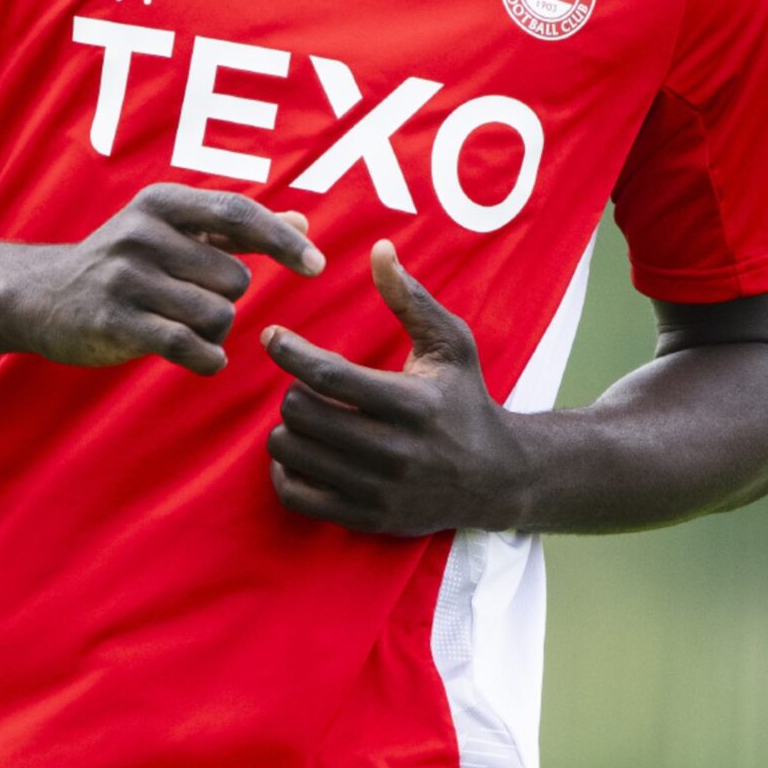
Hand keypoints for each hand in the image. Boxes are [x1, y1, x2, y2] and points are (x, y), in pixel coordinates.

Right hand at [2, 185, 323, 375]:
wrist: (42, 295)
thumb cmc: (126, 261)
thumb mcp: (172, 230)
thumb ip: (236, 228)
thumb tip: (301, 222)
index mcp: (162, 202)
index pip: (238, 214)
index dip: (282, 240)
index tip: (317, 265)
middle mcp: (143, 233)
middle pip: (235, 278)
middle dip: (228, 298)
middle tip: (191, 299)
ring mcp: (126, 278)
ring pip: (217, 315)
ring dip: (214, 330)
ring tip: (183, 324)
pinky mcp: (115, 323)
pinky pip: (188, 347)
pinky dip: (206, 358)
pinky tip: (200, 357)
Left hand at [261, 239, 529, 534]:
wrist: (496, 478)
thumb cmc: (466, 400)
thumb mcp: (451, 344)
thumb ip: (411, 298)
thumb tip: (380, 249)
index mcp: (411, 403)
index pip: (329, 377)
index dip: (291, 352)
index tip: (271, 336)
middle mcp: (393, 451)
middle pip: (303, 414)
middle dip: (292, 391)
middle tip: (301, 383)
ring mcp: (377, 490)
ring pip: (293, 453)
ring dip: (287, 428)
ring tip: (303, 415)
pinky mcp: (367, 518)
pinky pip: (297, 496)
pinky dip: (286, 470)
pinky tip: (299, 451)